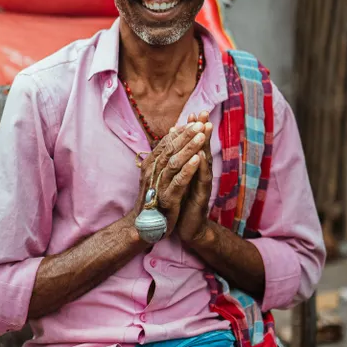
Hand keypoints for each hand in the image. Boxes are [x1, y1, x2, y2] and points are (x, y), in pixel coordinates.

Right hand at [128, 123, 205, 237]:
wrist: (145, 227)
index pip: (166, 143)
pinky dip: (188, 169)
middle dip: (186, 135)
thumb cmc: (155, 198)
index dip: (180, 131)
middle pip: (170, 149)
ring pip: (174, 162)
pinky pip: (178, 181)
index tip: (194, 120)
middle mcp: (152, 172)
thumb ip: (165, 156)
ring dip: (188, 148)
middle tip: (200, 122)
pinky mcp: (166, 199)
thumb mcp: (158, 175)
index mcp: (151, 164)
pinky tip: (198, 160)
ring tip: (201, 136)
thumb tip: (173, 132)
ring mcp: (158, 185)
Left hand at [175, 111, 213, 245]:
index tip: (192, 113)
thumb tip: (175, 146)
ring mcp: (201, 186)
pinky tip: (201, 157)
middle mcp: (200, 175)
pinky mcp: (200, 198)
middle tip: (203, 113)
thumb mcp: (180, 181)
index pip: (194, 146)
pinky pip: (201, 181)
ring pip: (205, 161)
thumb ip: (181, 165)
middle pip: (202, 149)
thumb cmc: (183, 203)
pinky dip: (201, 168)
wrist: (188, 229)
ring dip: (205, 145)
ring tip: (206, 129)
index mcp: (193, 170)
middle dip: (202, 130)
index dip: (194, 130)